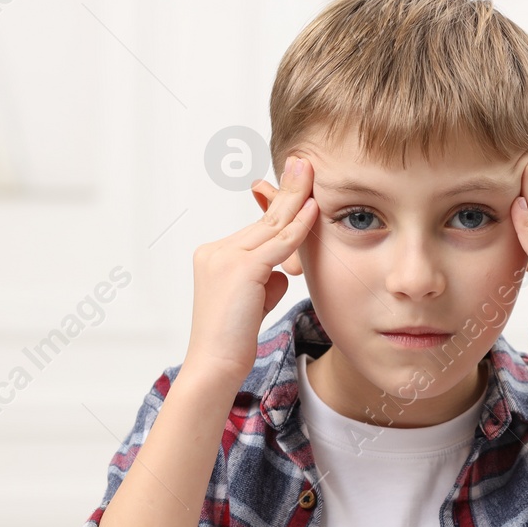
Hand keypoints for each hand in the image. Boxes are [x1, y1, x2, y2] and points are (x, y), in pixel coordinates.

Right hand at [185, 155, 317, 386]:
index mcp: (215, 255)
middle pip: (263, 218)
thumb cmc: (234, 340)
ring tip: (309, 170)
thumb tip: (285, 269)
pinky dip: (298, 227)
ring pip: (271, 226)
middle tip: (303, 162)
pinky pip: (278, 243)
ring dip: (294, 197)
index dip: (281, 207)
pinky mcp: (240, 269)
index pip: (258, 228)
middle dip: (287, 190)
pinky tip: (313, 209)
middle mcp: (216, 250)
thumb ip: (266, 279)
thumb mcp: (254, 301)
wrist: (214, 365)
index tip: (297, 182)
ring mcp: (225, 257)